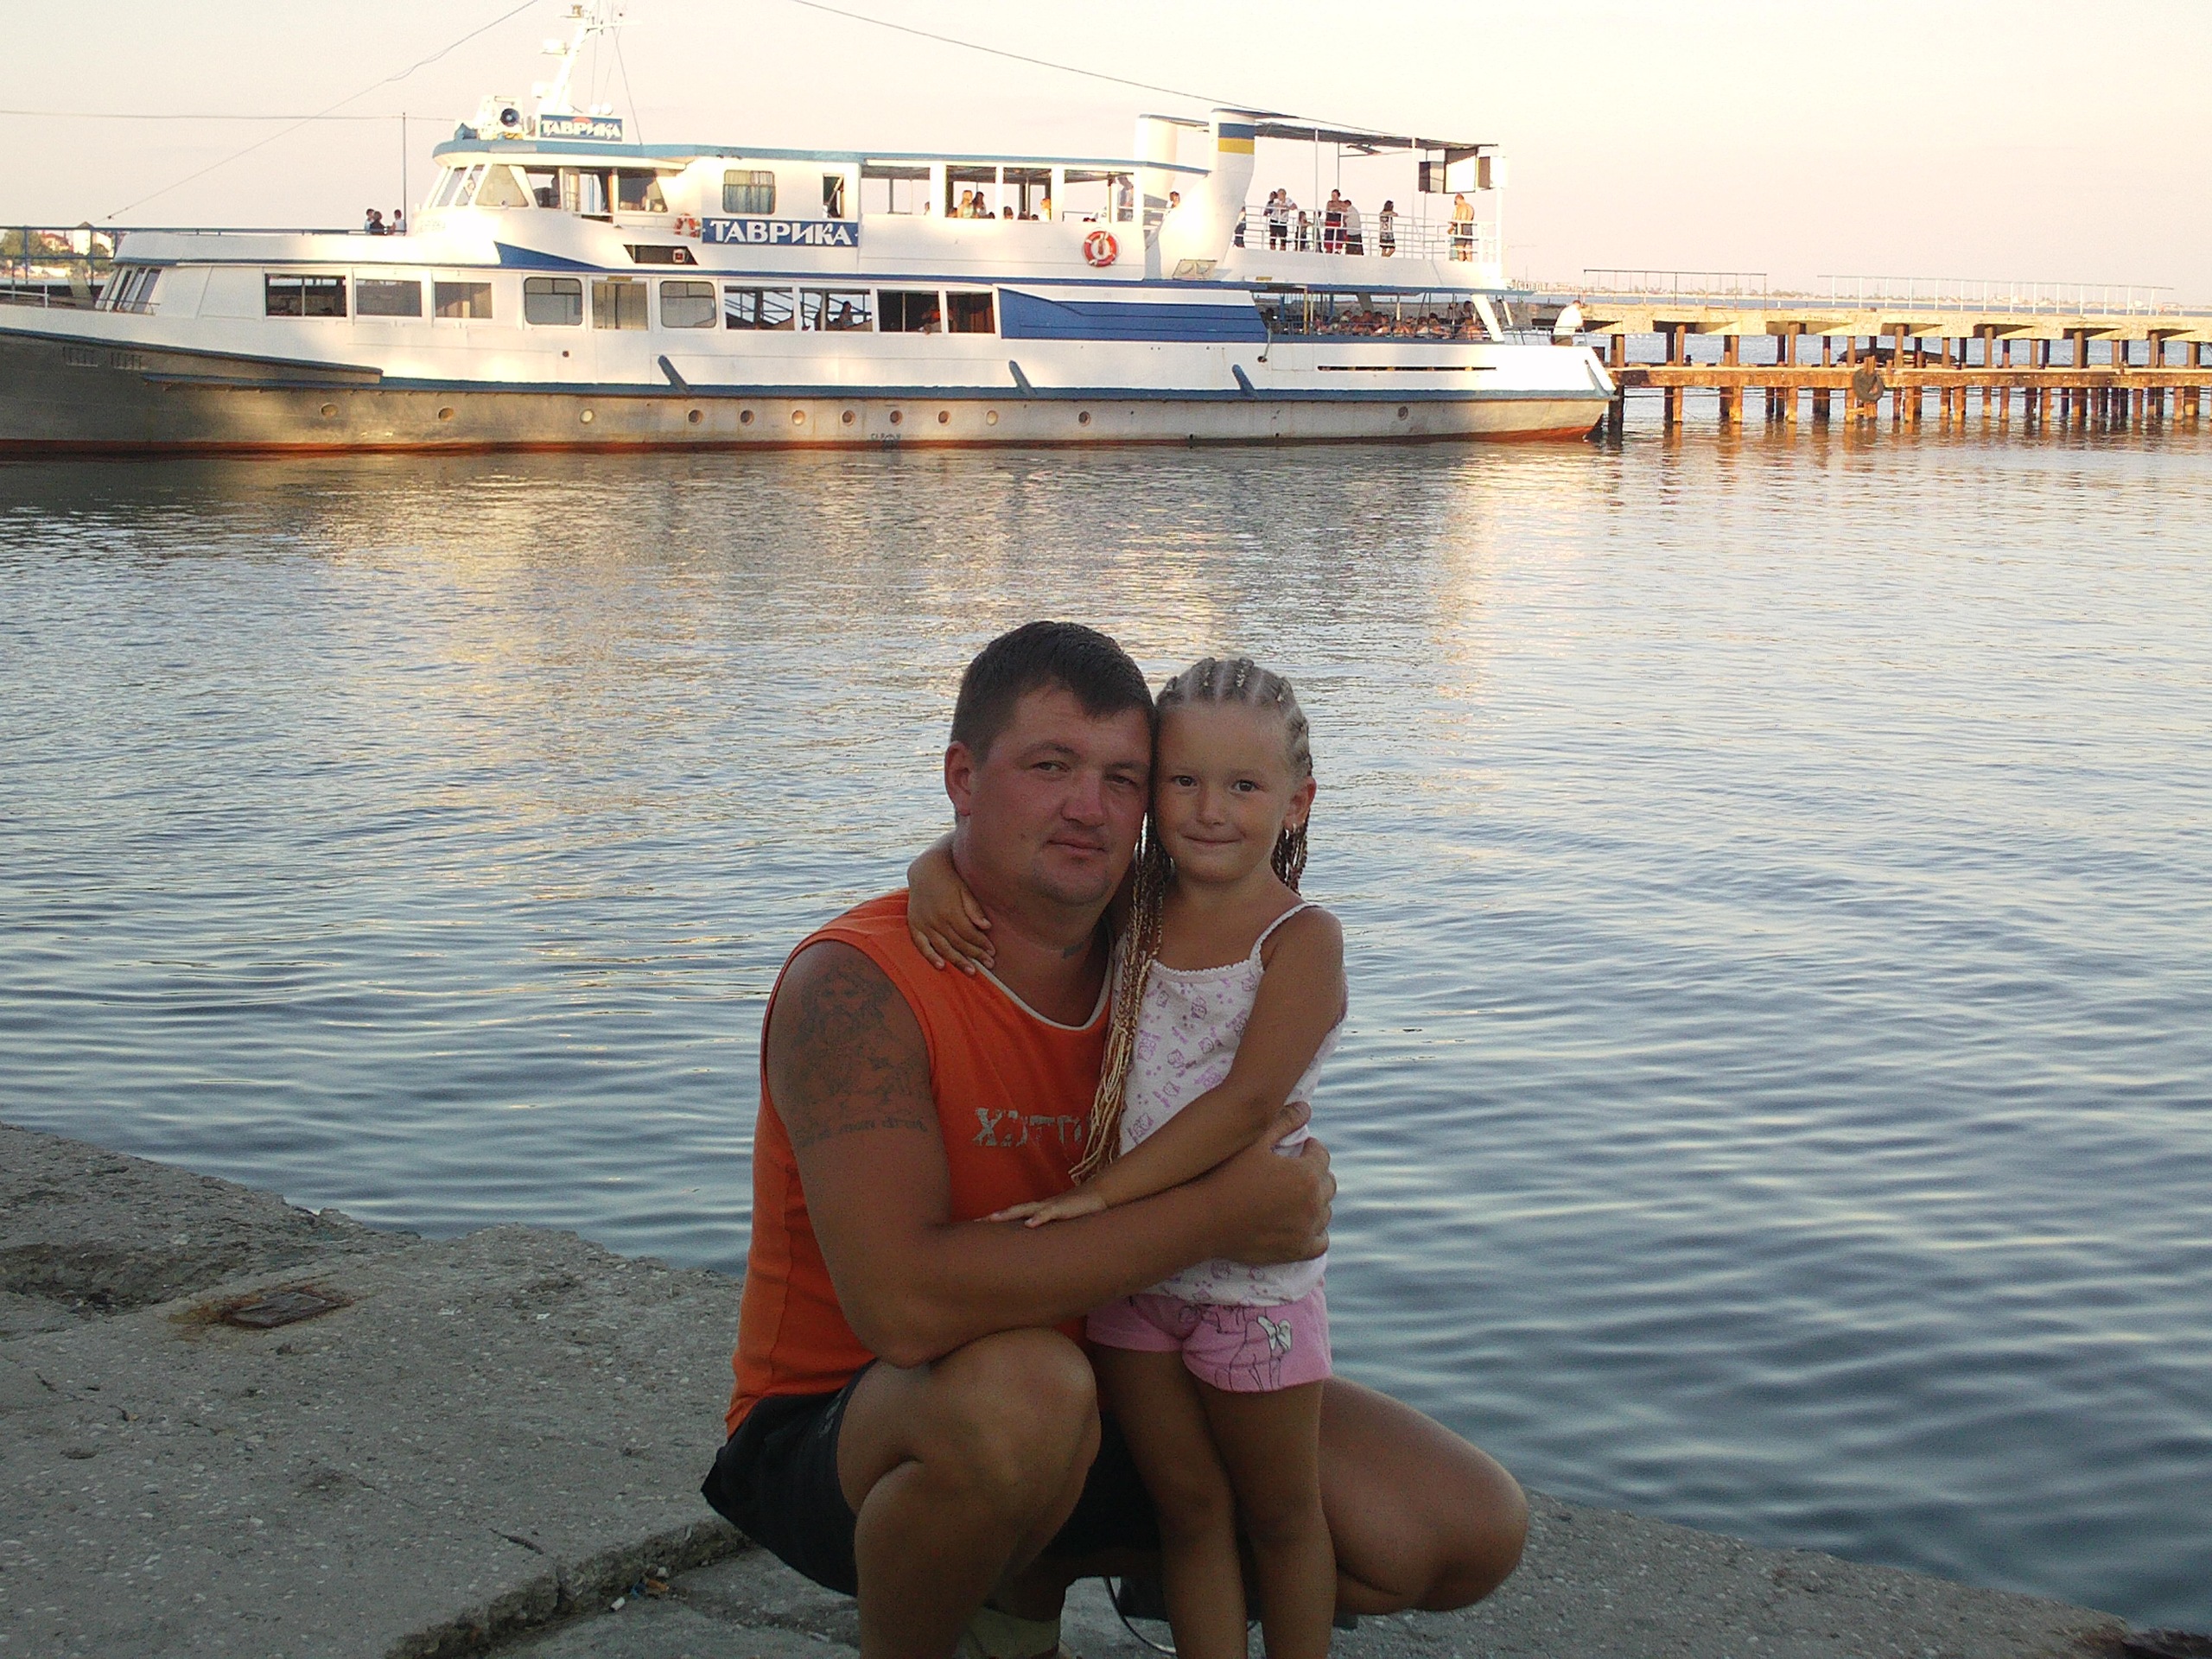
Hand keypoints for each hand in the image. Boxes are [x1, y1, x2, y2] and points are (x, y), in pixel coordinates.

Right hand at [907, 875, 993, 973]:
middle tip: (989, 965)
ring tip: (972, 971)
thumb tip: (987, 926)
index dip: (982, 944)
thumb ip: (974, 908)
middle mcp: (936, 920)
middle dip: (975, 955)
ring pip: (943, 947)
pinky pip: (921, 945)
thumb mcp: (964, 889)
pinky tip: (941, 966)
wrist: (925, 869)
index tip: (993, 951)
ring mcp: (924, 923)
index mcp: (950, 910)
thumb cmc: (949, 879)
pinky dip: (930, 956)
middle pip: (959, 943)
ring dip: (958, 961)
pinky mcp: (914, 925)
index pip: (969, 934)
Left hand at [986, 1190, 1107, 1226]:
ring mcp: (1050, 1206)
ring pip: (1025, 1209)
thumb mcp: (1059, 1223)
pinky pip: (1049, 1213)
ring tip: (992, 1219)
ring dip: (1008, 1214)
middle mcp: (1039, 1207)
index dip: (995, 1220)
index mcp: (1037, 1211)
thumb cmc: (1077, 1211)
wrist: (1098, 1196)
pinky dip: (1039, 1218)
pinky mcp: (1064, 1208)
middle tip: (974, 1224)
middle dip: (993, 1217)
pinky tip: (1030, 1224)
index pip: (1012, 1215)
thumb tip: (1035, 1243)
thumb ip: (1047, 1231)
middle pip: (1012, 1211)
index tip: (976, 1226)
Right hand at [1203, 1103, 1331, 1266]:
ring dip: (1314, 1201)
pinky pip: (1320, 1242)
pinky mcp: (1296, 1251)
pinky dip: (1315, 1232)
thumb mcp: (1253, 1142)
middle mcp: (1313, 1204)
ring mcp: (1306, 1231)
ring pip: (1324, 1212)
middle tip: (1293, 1171)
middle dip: (1314, 1173)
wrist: (1203, 1219)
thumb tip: (1306, 1108)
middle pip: (1327, 1183)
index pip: (1322, 1155)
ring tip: (1294, 1195)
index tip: (1298, 1147)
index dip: (1309, 1148)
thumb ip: (1282, 1122)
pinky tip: (1301, 1223)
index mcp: (1306, 1175)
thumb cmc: (1225, 1175)